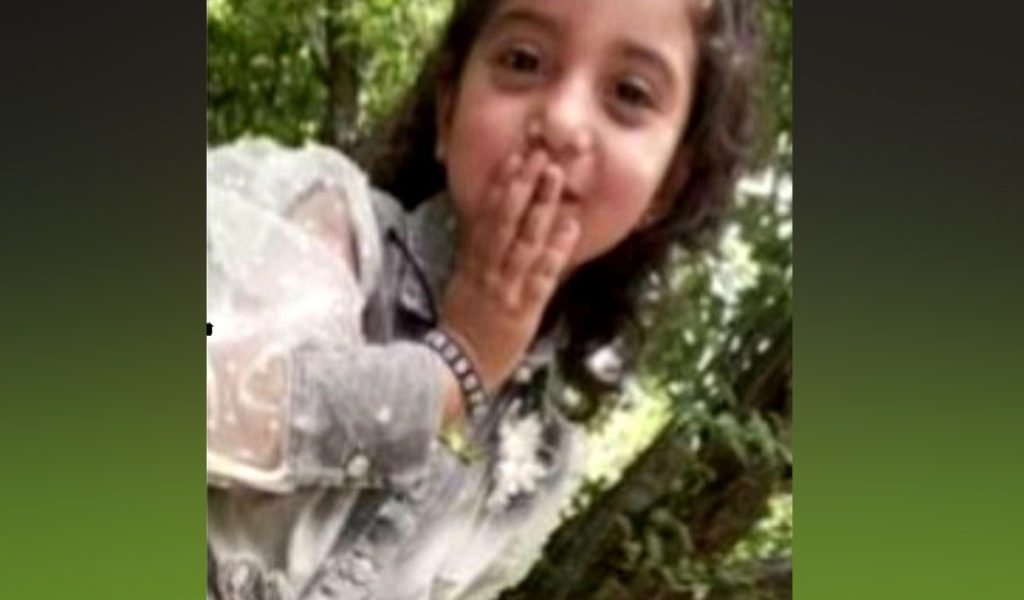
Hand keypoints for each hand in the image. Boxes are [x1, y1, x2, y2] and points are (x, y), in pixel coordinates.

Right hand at [440, 148, 580, 391]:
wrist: (455, 369)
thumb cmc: (462, 327)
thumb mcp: (463, 283)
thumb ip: (477, 254)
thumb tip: (492, 223)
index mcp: (471, 262)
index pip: (486, 215)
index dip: (502, 184)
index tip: (516, 157)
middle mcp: (486, 270)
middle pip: (505, 219)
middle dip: (524, 185)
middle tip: (542, 154)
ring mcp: (504, 288)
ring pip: (523, 240)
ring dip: (541, 207)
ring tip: (557, 178)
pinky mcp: (522, 310)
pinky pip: (540, 275)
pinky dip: (556, 249)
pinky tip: (571, 226)